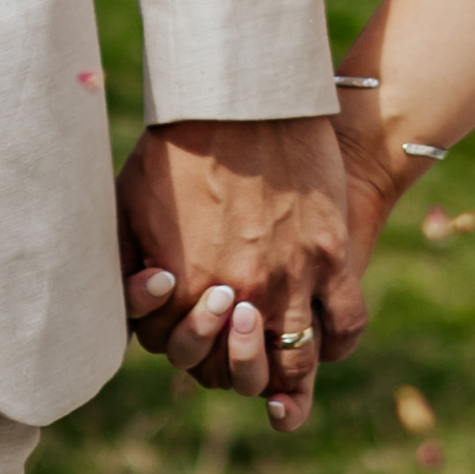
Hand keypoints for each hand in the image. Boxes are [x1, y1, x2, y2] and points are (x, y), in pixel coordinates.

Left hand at [116, 113, 362, 426]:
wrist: (245, 98)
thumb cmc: (179, 145)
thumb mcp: (131, 205)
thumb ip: (129, 262)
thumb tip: (135, 301)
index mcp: (185, 286)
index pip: (179, 352)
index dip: (182, 344)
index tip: (192, 323)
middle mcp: (239, 295)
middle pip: (235, 373)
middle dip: (229, 368)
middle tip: (233, 344)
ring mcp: (291, 280)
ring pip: (293, 365)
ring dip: (282, 375)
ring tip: (279, 368)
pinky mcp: (332, 257)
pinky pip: (345, 327)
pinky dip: (333, 345)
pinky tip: (321, 341)